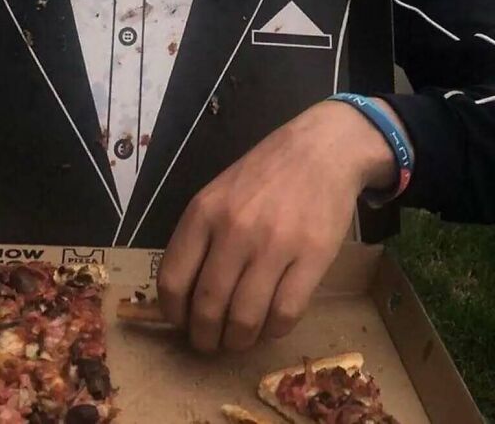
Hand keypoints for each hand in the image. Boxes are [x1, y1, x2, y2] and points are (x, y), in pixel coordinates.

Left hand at [157, 100, 399, 352]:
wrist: (321, 151)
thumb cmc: (264, 174)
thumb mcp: (217, 193)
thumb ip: (199, 237)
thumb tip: (183, 294)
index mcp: (203, 213)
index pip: (173, 280)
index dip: (174, 314)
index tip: (182, 324)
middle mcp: (234, 231)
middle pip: (208, 307)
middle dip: (205, 337)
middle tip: (210, 343)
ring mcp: (274, 246)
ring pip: (245, 319)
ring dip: (238, 340)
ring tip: (238, 340)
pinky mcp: (312, 258)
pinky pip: (284, 314)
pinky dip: (273, 331)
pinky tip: (270, 325)